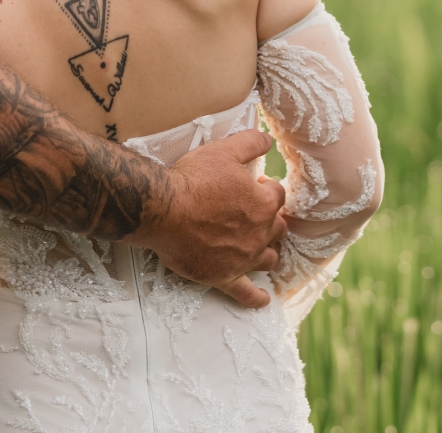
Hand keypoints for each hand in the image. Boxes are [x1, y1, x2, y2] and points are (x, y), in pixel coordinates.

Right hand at [125, 130, 287, 308]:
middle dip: (271, 219)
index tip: (256, 185)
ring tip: (262, 246)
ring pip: (269, 258)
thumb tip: (268, 140)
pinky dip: (256, 298)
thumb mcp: (223, 150)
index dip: (267, 189)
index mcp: (262, 203)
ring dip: (269, 250)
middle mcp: (259, 233)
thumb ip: (250, 143)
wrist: (163, 210)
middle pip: (278, 228)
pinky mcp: (224, 277)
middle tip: (255, 212)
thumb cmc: (192, 179)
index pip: (278, 196)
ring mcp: (243, 258)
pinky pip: (246, 293)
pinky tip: (262, 300)